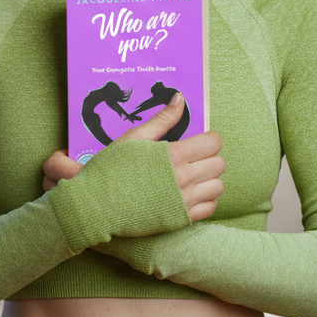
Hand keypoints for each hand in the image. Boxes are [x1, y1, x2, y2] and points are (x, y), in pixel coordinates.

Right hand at [42, 93, 224, 221]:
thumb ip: (163, 119)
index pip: (213, 143)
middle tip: (194, 158)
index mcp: (174, 155)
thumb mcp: (135, 138)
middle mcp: (183, 178)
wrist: (96, 205)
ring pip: (218, 187)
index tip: (198, 141)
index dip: (208, 139)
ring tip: (193, 176)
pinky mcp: (181, 219)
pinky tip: (191, 193)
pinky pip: (210, 207)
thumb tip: (180, 97)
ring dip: (209, 179)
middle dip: (209, 158)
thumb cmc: (112, 168)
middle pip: (219, 164)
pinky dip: (205, 199)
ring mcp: (184, 201)